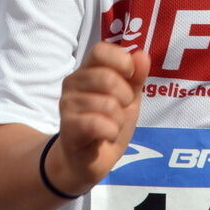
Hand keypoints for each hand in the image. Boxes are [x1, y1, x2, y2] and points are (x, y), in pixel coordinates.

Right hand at [47, 42, 150, 194]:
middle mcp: (73, 82)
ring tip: (112, 125)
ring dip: (119, 119)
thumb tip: (142, 55)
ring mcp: (67, 105)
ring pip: (107, 104)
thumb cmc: (108, 122)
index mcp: (88, 69)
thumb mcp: (129, 97)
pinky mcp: (68, 127)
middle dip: (125, 97)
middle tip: (121, 108)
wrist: (88, 160)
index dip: (121, 61)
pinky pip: (97, 124)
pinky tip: (106, 135)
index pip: (100, 50)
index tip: (129, 77)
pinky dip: (111, 132)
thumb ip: (136, 76)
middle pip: (107, 78)